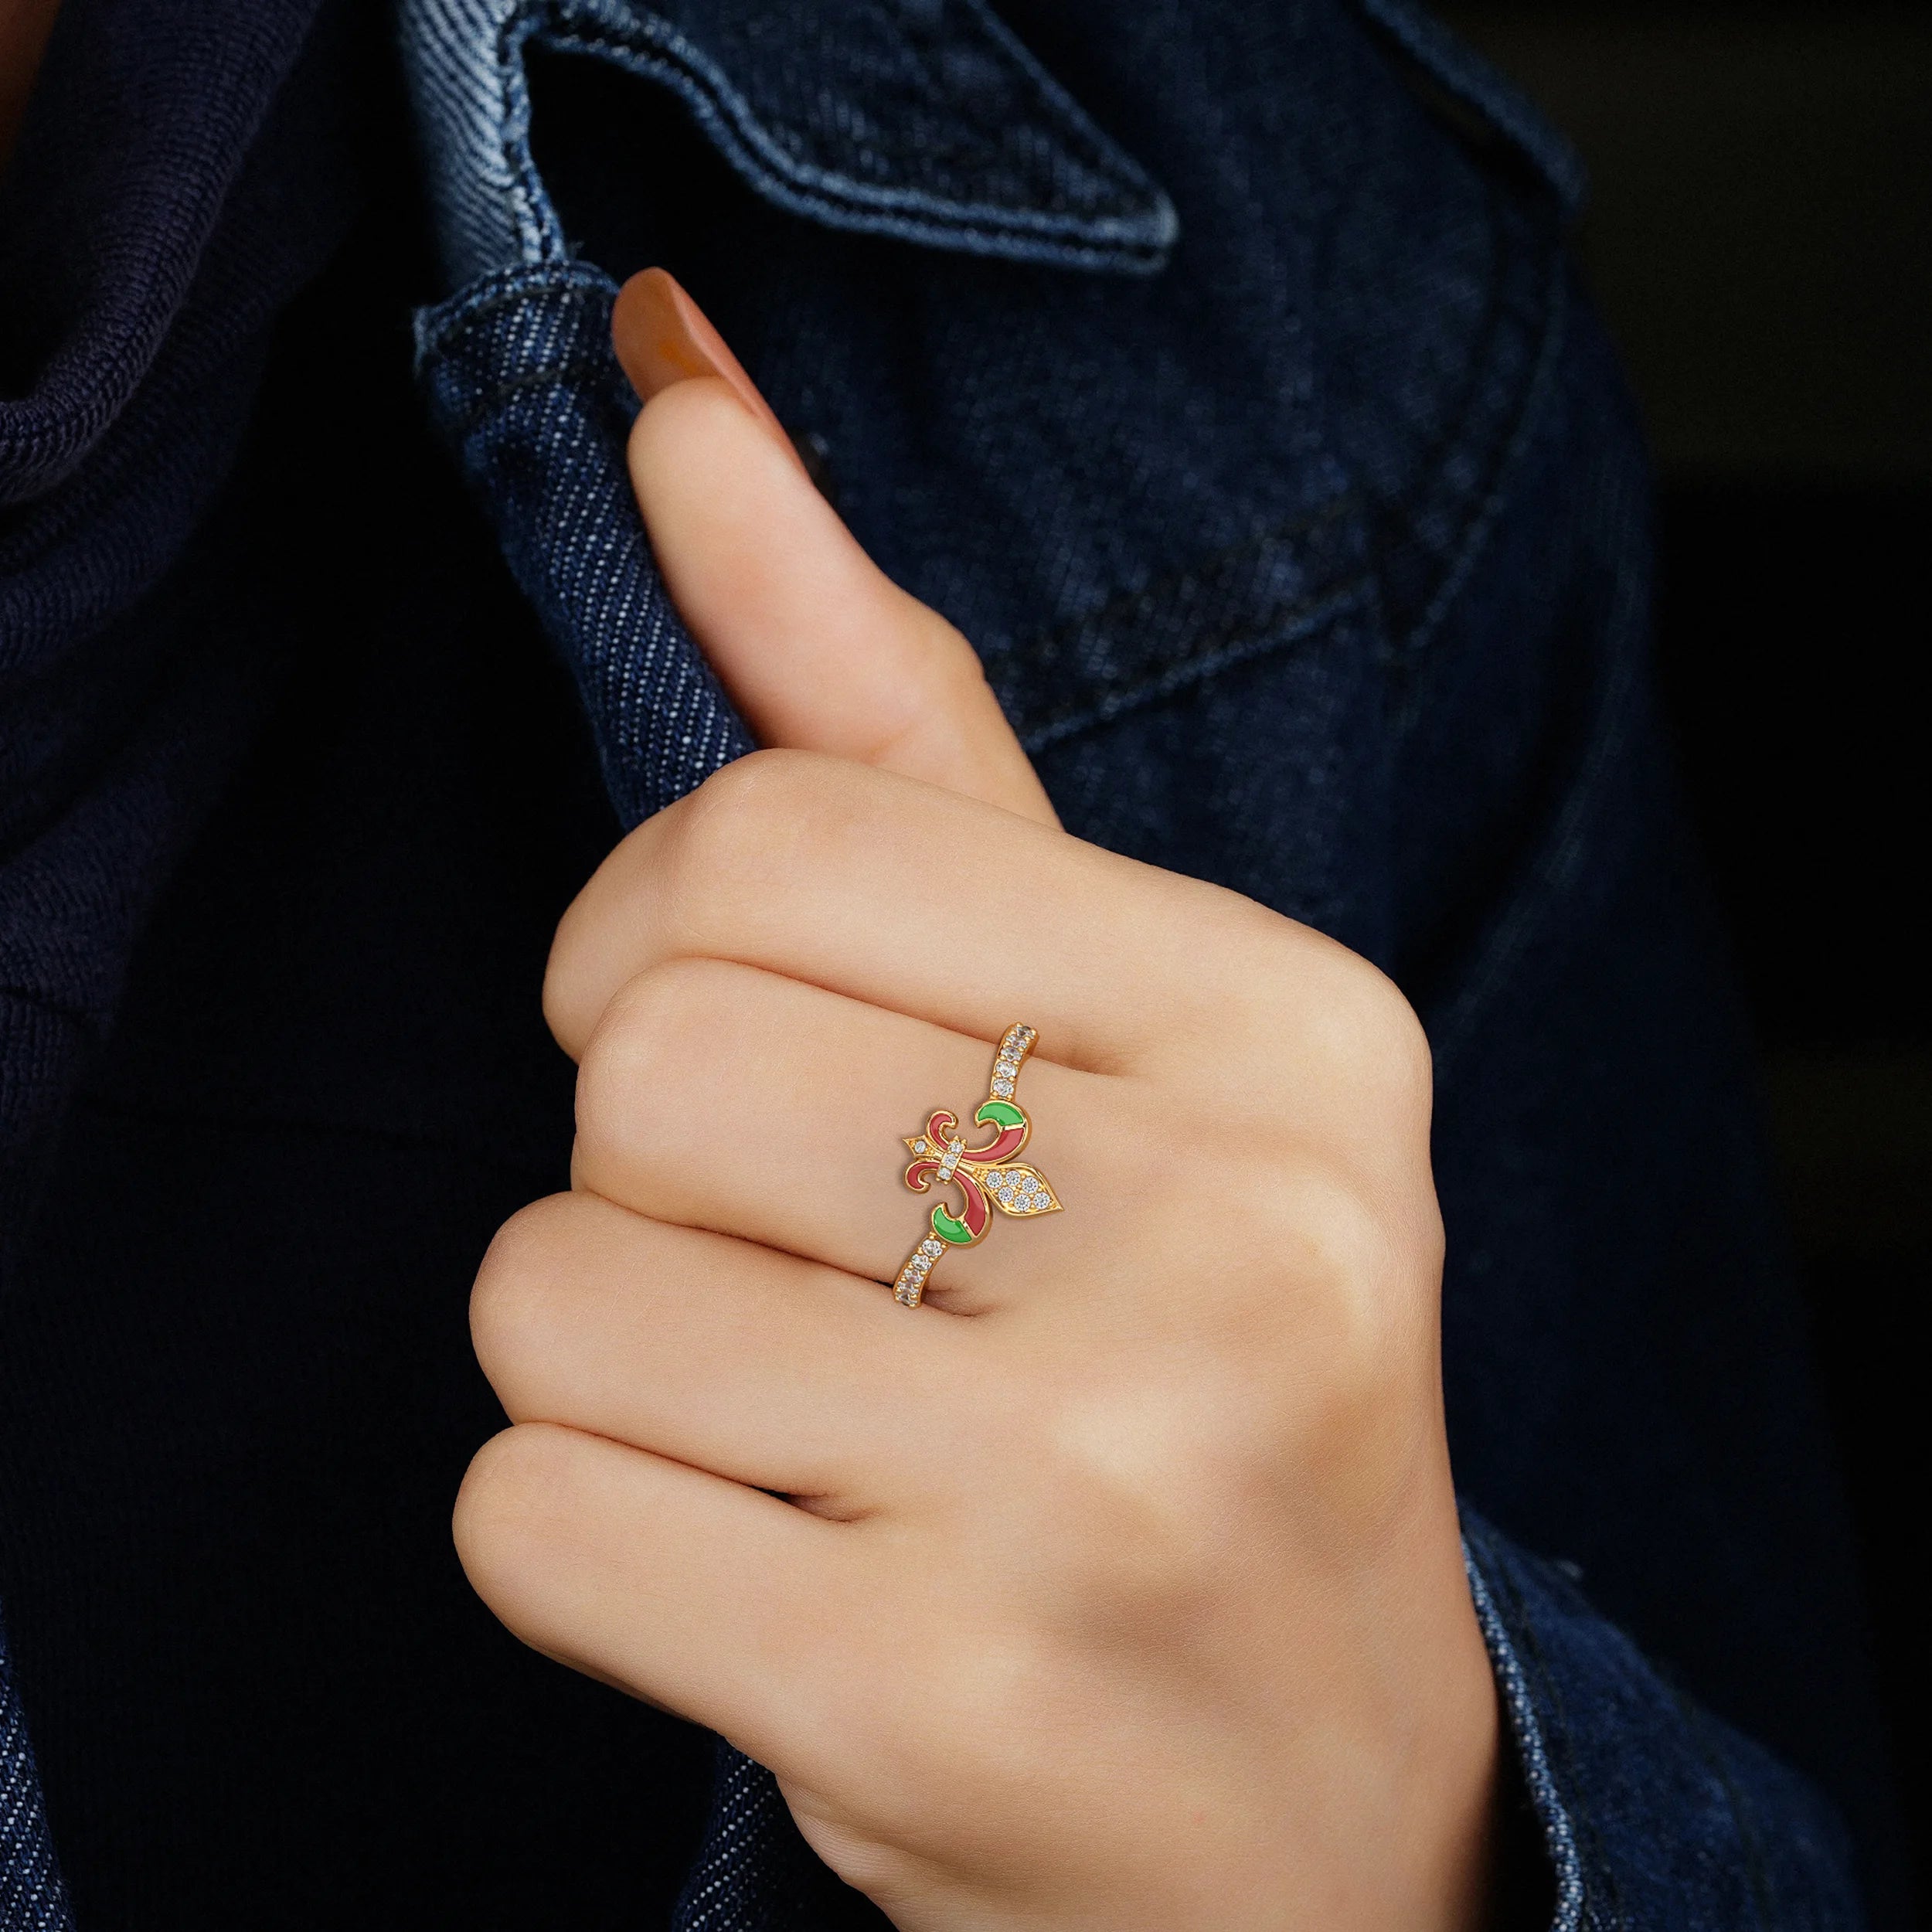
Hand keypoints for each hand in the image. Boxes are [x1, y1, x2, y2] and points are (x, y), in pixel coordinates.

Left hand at [453, 270, 1499, 1929]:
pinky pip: (530, 1512)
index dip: (660, 932)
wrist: (1320, 1798)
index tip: (733, 1032)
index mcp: (1289, 1030)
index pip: (772, 831)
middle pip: (645, 1058)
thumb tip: (678, 399)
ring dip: (619, 1356)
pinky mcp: (930, 1698)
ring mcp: (1092, 1484)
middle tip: (819, 1269)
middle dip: (653, 1166)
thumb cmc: (1199, 1365)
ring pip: (555, 1286)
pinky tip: (780, 1575)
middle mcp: (1234, 1240)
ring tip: (821, 1432)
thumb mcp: (1109, 1025)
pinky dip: (589, 1530)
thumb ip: (887, 716)